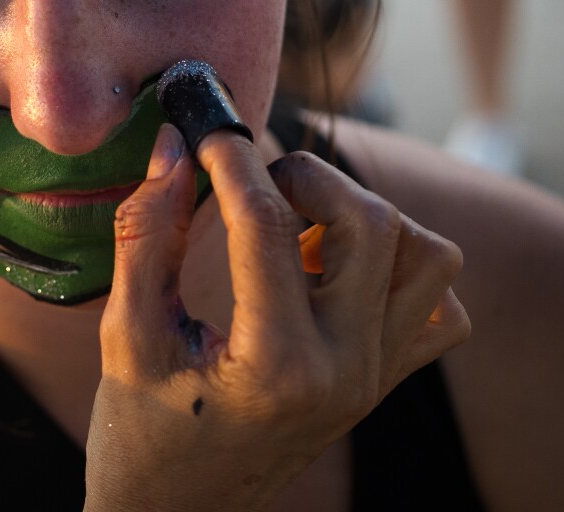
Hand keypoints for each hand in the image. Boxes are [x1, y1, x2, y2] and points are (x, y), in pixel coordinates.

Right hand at [84, 124, 468, 511]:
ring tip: (296, 227)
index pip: (267, 225)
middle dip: (306, 175)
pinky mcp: (385, 384)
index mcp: (275, 365)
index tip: (203, 128)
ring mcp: (377, 380)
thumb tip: (172, 146)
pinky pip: (437, 305)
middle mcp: (346, 371)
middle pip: (371, 223)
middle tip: (248, 178)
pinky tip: (330, 271)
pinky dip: (398, 268)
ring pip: (425, 255)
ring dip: (364, 216)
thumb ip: (147, 235)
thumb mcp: (127, 334)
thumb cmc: (138, 434)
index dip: (231, 160)